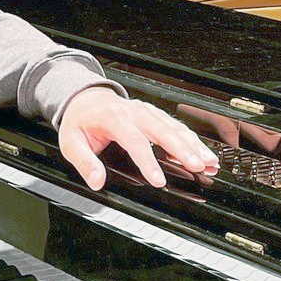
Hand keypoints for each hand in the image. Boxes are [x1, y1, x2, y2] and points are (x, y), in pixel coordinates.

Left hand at [57, 87, 280, 191]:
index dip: (148, 162)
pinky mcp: (155, 115)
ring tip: (209, 162)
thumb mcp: (71, 142)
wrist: (86, 99)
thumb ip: (84, 163)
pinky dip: (192, 140)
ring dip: (194, 145)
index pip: (135, 141)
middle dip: (183, 150)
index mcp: (114, 117)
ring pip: (175, 128)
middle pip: (163, 131)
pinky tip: (204, 153)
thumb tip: (97, 181)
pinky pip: (176, 127)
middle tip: (198, 167)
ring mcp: (147, 111)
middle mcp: (135, 111)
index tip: (158, 179)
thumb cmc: (80, 121)